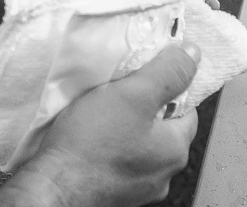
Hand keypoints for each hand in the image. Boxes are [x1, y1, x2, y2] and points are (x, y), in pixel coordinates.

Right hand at [4, 45, 200, 206]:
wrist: (54, 186)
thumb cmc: (91, 145)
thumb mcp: (134, 94)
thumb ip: (167, 73)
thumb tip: (192, 55)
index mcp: (175, 151)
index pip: (187, 109)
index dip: (168, 87)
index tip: (146, 75)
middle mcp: (162, 174)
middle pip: (161, 127)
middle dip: (142, 107)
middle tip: (118, 91)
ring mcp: (137, 187)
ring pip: (137, 143)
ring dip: (122, 127)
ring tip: (100, 112)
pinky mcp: (113, 191)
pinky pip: (117, 159)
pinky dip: (107, 146)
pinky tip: (90, 136)